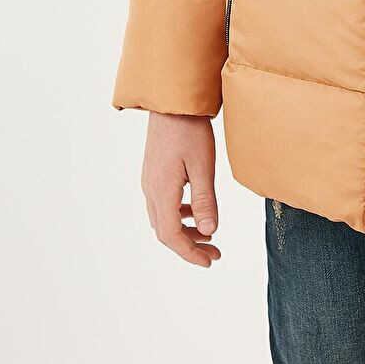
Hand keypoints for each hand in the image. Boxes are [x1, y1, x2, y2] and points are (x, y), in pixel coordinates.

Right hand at [141, 112, 220, 266]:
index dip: (190, 253)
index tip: (209, 260)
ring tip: (208, 234)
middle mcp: (151, 190)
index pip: (172, 236)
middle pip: (165, 232)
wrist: (171, 102)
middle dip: (189, 246)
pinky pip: (163, 204)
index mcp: (162, 192)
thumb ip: (206, 200)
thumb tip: (210, 231)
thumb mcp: (203, 166)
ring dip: (185, 231)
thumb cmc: (189, 130)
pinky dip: (180, 214)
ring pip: (163, 218)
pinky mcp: (154, 172)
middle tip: (213, 253)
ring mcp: (150, 181)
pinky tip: (195, 210)